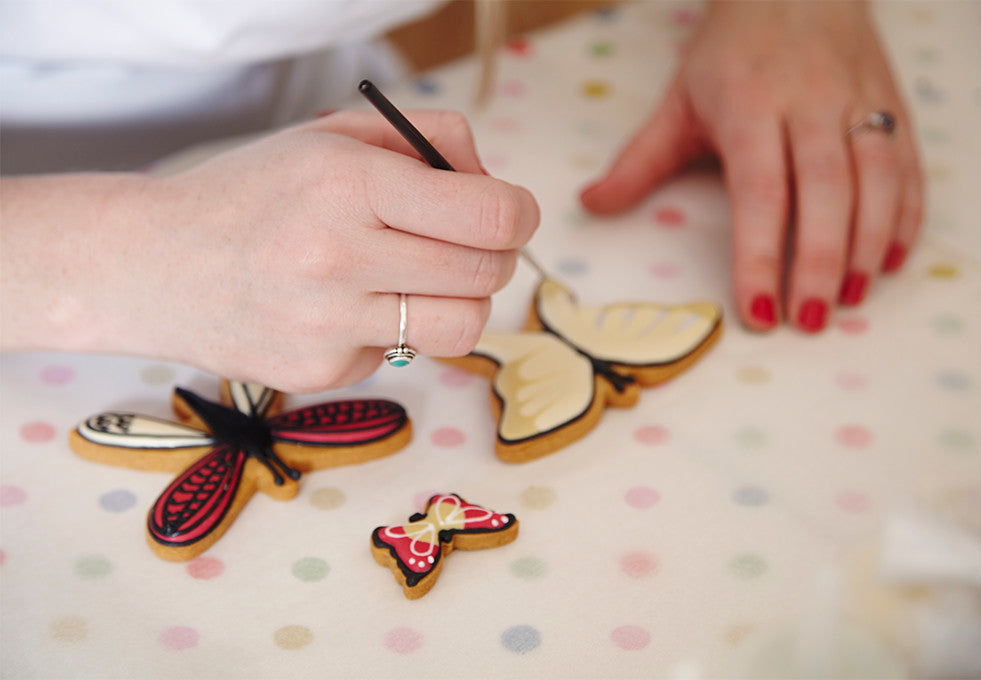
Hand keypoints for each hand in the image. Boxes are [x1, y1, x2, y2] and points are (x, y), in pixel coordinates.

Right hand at [1, 110, 539, 391]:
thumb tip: (495, 184)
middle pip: (485, 274)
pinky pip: (403, 352)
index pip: (488, 216)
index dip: (520, 214)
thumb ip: (427, 142)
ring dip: (460, 299)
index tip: (512, 213)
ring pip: (462, 326)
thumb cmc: (253, 194)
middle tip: (469, 243)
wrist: (155, 265)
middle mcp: (339, 258)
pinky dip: (395, 328)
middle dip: (496, 256)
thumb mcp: (331, 137)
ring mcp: (329, 325)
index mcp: (348, 184)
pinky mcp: (322, 373)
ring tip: (420, 278)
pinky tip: (347, 308)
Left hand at [580, 0, 923, 332]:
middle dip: (821, 264)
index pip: (760, 192)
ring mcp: (859, 102)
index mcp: (752, 106)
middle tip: (811, 323)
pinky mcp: (894, 103)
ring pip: (878, 179)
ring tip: (853, 301)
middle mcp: (812, 105)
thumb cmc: (731, 50)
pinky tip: (893, 260)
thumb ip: (639, 159)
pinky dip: (908, 215)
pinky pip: (910, 165)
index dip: (761, 254)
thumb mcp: (678, 99)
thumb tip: (591, 205)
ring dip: (870, 245)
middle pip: (825, 192)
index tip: (757, 310)